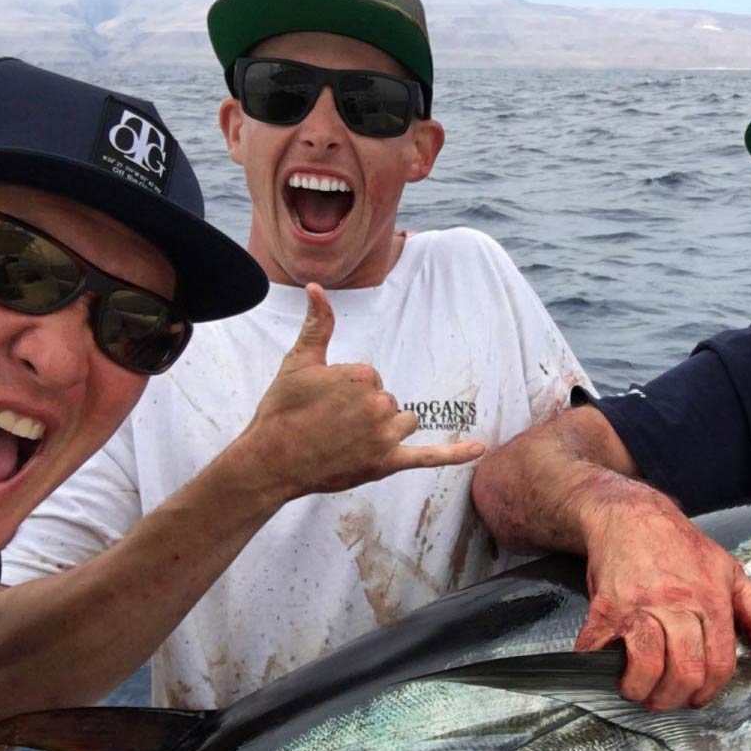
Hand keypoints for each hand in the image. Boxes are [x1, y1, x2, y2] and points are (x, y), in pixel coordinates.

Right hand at [233, 284, 484, 500]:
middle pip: (388, 401)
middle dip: (364, 411)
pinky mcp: (386, 463)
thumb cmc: (282, 410)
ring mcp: (384, 436)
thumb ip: (318, 324)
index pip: (371, 378)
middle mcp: (378, 404)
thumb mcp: (298, 362)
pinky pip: (428, 456)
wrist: (270, 460)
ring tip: (348, 440)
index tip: (323, 404)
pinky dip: (455, 454)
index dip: (346, 392)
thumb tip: (316, 287)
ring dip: (385, 430)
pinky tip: (480, 448)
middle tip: (330, 425)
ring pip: (403, 423)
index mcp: (362, 375)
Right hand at [576, 495, 750, 710]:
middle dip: (676, 697)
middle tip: (666, 700)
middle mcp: (679, 605)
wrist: (631, 516)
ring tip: (638, 690)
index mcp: (711, 600)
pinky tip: (604, 668)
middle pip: (685, 669)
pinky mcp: (607, 606)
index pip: (719, 662)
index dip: (709, 691)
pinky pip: (600, 647)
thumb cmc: (680, 544)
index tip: (698, 698)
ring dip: (641, 689)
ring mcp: (640, 606)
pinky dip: (597, 665)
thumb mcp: (728, 569)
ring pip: (647, 664)